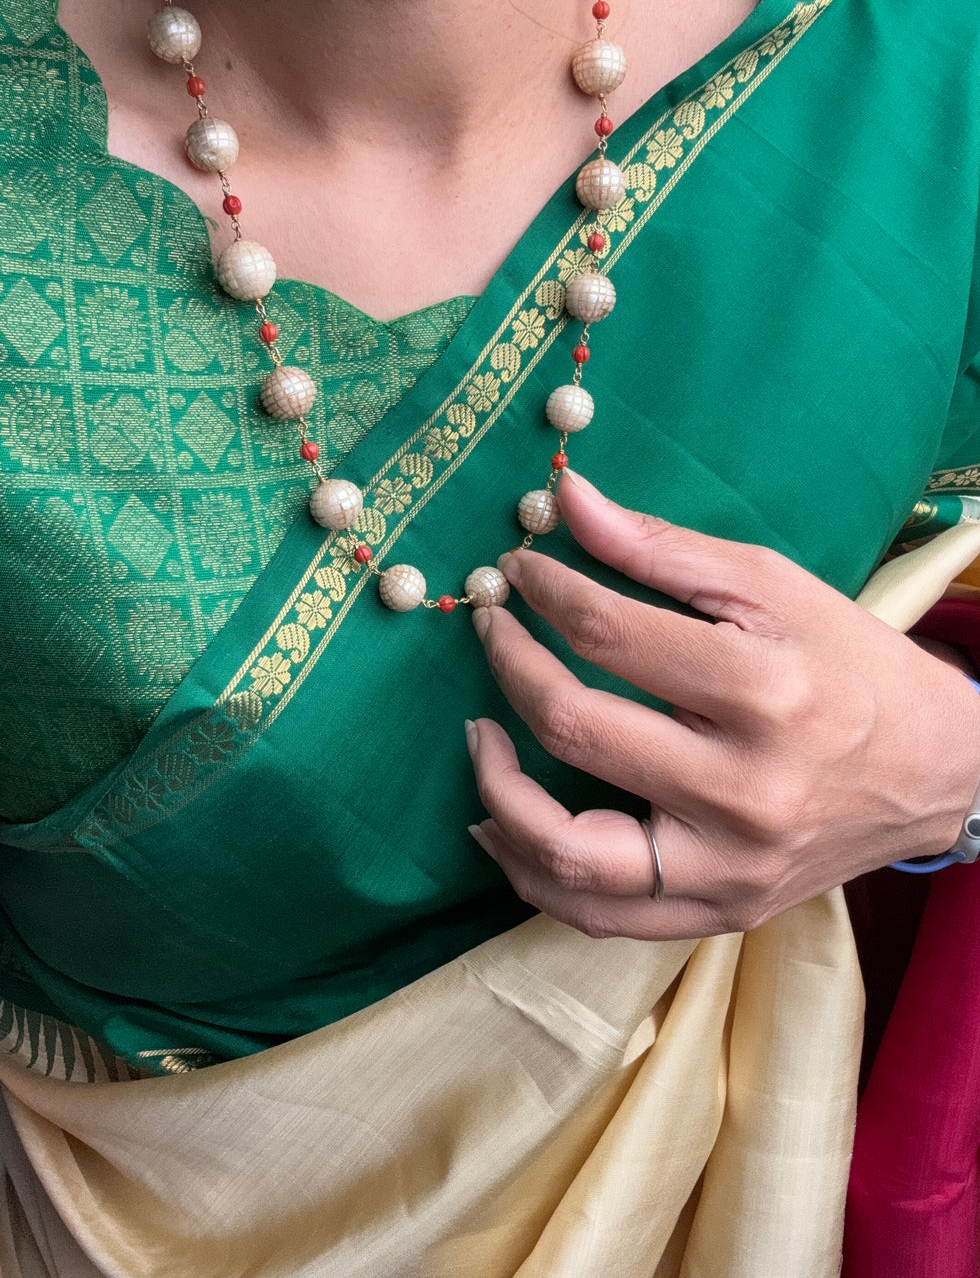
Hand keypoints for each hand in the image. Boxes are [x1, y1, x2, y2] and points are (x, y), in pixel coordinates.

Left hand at [466, 471, 979, 940]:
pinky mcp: (722, 912)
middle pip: (576, 729)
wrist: (939, 772)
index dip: (545, 594)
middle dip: (508, 667)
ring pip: (569, 853)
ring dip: (497, 790)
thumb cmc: (852, 666)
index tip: (518, 573)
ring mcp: (730, 866)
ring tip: (480, 738)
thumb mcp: (774, 587)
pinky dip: (533, 873)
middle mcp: (744, 789)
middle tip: (490, 632)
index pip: (609, 635)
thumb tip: (566, 498)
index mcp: (763, 690)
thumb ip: (662, 547)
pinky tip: (500, 827)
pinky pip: (599, 916)